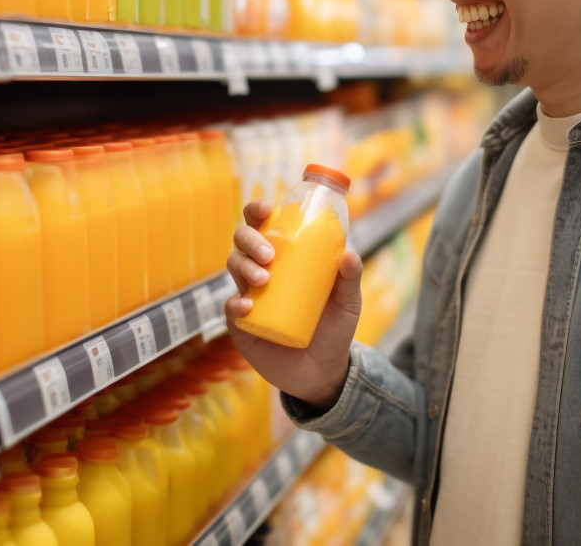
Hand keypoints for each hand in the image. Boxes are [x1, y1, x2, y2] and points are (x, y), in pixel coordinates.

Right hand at [224, 198, 362, 410]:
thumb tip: (349, 254)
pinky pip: (230, 308)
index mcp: (285, 257)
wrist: (323, 372)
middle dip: (250, 240)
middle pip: (243, 242)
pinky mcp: (241, 325)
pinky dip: (234, 304)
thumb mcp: (347, 303)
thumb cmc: (334, 329)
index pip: (264, 225)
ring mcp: (249, 296)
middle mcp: (262, 270)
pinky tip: (246, 306)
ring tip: (264, 280)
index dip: (257, 211)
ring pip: (234, 267)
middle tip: (270, 255)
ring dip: (244, 266)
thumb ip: (349, 279)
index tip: (266, 208)